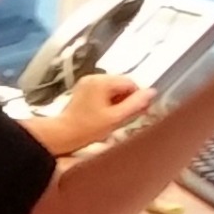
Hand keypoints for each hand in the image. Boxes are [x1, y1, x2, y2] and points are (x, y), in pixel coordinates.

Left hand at [35, 71, 153, 156]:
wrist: (63, 134)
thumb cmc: (85, 128)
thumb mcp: (115, 118)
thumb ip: (135, 105)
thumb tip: (151, 93)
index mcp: (102, 82)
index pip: (130, 83)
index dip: (137, 97)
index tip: (140, 110)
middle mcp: (94, 79)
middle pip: (121, 85)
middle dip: (127, 100)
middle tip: (127, 116)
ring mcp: (87, 84)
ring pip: (112, 89)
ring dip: (117, 102)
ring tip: (114, 118)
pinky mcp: (83, 91)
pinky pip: (102, 93)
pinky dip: (107, 103)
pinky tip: (105, 116)